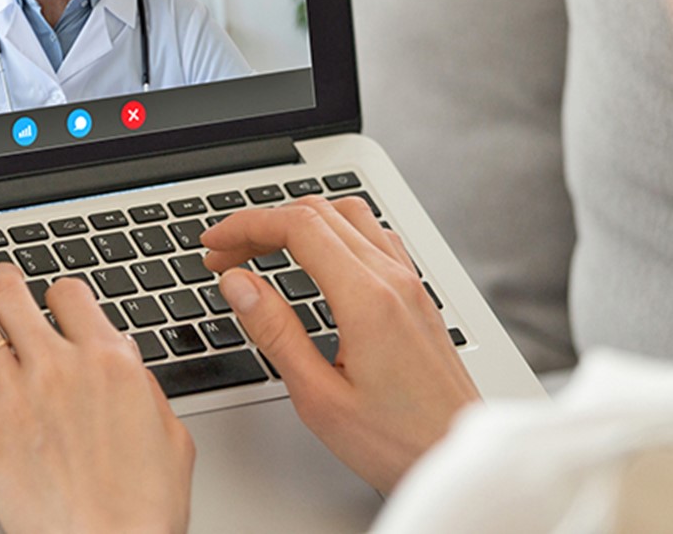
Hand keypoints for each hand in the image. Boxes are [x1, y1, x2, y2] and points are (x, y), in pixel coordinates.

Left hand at [0, 264, 194, 533]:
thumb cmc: (145, 508)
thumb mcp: (171, 435)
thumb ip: (144, 389)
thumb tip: (127, 368)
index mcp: (108, 361)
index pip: (70, 294)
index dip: (61, 293)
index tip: (56, 303)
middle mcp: (57, 367)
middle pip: (14, 294)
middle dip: (5, 279)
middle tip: (1, 279)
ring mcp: (13, 396)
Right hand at [201, 196, 478, 492]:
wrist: (457, 458)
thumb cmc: (398, 442)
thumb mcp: (319, 398)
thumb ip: (275, 332)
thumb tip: (238, 284)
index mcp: (367, 300)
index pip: (297, 227)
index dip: (246, 226)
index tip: (214, 244)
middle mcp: (393, 280)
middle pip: (319, 213)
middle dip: (263, 224)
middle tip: (226, 255)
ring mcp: (411, 285)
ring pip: (349, 216)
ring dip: (300, 222)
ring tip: (263, 250)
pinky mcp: (418, 297)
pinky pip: (375, 237)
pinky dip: (335, 232)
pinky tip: (317, 260)